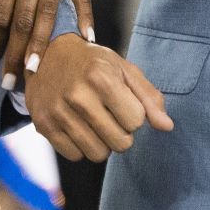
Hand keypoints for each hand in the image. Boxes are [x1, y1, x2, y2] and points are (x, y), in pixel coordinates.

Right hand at [24, 33, 172, 161]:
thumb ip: (148, 97)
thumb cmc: (92, 62)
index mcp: (102, 78)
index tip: (123, 103)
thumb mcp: (123, 69)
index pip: (136, 122)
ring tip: (95, 121)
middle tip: (110, 115)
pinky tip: (77, 125)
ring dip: (102, 142)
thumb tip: (167, 126)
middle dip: (121, 133)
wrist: (47, 53)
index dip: (134, 115)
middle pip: (120, 143)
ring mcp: (58, 112)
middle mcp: (78, 95)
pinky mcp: (43, 125)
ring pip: (98, 154)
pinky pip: (75, 156)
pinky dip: (80, 146)